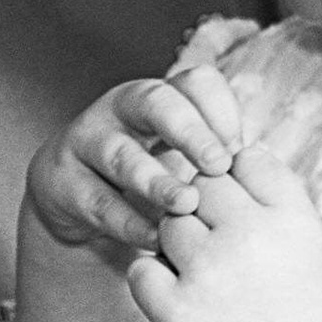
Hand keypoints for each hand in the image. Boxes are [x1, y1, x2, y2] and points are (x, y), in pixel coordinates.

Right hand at [25, 67, 242, 247]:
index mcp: (161, 98)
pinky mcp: (61, 181)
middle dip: (190, 132)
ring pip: (122, 153)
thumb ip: (214, 157)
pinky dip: (127, 221)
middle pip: (157, 102)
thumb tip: (260, 167)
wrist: (77, 204)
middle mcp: (121, 109)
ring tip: (186, 204)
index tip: (240, 148)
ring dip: (157, 180)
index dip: (220, 110)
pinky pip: (97, 200)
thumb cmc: (148, 178)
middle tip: (219, 164)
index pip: (195, 83)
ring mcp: (87, 142)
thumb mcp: (181, 160)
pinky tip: (154, 239)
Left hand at [126, 144, 321, 321]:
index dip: (235, 179)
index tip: (240, 212)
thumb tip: (233, 158)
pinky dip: (153, 282)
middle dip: (202, 207)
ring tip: (203, 279)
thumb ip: (274, 203)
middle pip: (200, 182)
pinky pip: (141, 269)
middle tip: (215, 247)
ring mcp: (208, 270)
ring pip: (168, 221)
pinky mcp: (174, 309)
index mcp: (292, 217)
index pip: (244, 158)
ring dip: (176, 244)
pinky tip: (179, 301)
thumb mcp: (312, 250)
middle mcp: (250, 234)